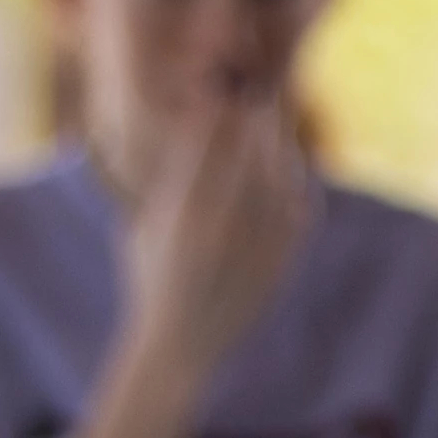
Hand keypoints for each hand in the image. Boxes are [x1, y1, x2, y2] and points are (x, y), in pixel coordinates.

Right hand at [120, 100, 315, 378]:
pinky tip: (290, 170)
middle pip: (254, 154)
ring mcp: (255, 247)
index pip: (211, 145)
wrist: (179, 346)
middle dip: (260, 118)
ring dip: (281, 147)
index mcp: (182, 214)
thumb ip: (160, 183)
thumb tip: (182, 133)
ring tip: (275, 126)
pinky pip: (297, 210)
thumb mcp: (140, 226)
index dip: (223, 112)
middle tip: (262, 94)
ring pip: (281, 179)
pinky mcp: (278, 263)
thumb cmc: (149, 278)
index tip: (227, 91)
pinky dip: (296, 185)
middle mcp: (222, 228)